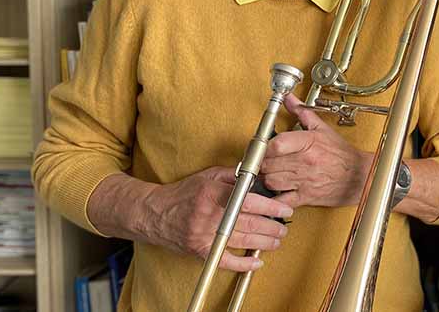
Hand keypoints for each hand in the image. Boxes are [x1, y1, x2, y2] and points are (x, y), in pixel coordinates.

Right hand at [141, 166, 293, 271]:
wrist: (154, 213)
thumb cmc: (183, 193)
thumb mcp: (208, 176)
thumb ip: (233, 175)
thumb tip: (258, 176)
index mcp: (212, 194)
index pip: (247, 200)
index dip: (269, 206)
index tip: (284, 208)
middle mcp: (209, 215)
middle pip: (248, 222)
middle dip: (271, 226)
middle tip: (284, 226)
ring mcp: (204, 235)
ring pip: (241, 240)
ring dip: (264, 242)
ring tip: (277, 240)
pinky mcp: (200, 250)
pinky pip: (225, 260)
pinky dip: (243, 264)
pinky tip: (256, 262)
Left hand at [260, 94, 372, 208]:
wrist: (358, 176)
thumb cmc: (341, 155)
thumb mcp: (322, 129)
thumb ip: (302, 113)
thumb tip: (289, 99)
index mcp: (309, 143)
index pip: (276, 144)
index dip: (265, 146)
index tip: (263, 146)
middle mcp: (305, 162)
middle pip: (269, 164)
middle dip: (263, 162)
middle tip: (264, 160)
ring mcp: (304, 181)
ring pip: (271, 181)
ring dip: (267, 178)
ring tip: (271, 173)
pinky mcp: (305, 197)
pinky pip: (281, 201)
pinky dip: (273, 200)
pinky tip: (274, 193)